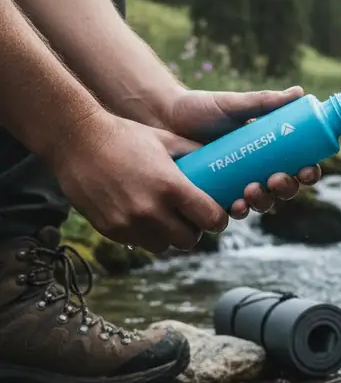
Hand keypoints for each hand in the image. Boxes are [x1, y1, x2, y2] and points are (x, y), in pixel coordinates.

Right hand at [49, 111, 228, 252]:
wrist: (76, 140)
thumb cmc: (126, 136)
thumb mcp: (167, 139)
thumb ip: (195, 152)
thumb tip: (221, 159)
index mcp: (171, 187)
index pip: (210, 219)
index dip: (217, 219)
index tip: (216, 215)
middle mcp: (151, 210)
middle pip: (189, 240)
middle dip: (194, 230)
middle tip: (191, 217)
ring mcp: (129, 223)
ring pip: (164, 246)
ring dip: (169, 236)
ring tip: (167, 218)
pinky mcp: (110, 230)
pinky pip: (138, 243)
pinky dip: (145, 234)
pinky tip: (143, 216)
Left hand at [161, 86, 321, 216]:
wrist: (165, 118)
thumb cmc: (202, 109)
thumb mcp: (235, 104)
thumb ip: (264, 101)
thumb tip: (299, 92)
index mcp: (271, 150)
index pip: (299, 166)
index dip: (308, 172)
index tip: (306, 169)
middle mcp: (258, 170)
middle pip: (284, 189)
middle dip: (285, 188)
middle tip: (275, 179)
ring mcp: (238, 184)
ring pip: (262, 202)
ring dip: (264, 201)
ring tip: (251, 189)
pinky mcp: (217, 196)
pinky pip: (233, 211)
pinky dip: (238, 211)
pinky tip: (236, 206)